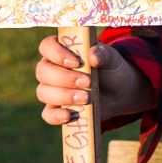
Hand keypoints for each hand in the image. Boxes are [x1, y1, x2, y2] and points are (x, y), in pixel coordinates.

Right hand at [35, 34, 153, 125]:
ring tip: (85, 98)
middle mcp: (51, 69)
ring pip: (43, 92)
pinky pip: (47, 114)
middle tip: (86, 82)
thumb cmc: (109, 69)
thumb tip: (93, 57)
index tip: (75, 62)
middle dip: (64, 78)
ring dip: (63, 96)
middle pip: (43, 71)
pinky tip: (68, 115)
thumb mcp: (110, 58)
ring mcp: (51, 90)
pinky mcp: (56, 109)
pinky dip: (55, 116)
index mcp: (60, 50)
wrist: (118, 92)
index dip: (56, 53)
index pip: (46, 46)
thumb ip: (103, 54)